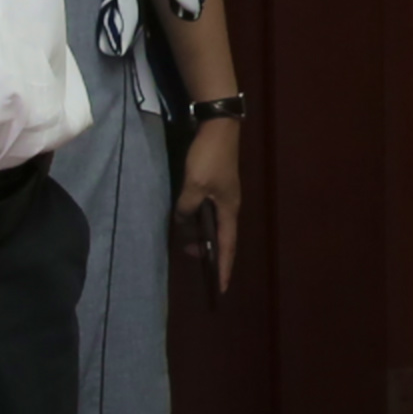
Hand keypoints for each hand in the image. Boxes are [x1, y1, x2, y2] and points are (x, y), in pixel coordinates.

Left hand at [174, 118, 242, 296]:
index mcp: (229, 209)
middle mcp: (229, 204)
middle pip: (222, 235)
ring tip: (186, 240)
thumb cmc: (209, 158)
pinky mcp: (216, 181)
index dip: (224, 267)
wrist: (218, 126)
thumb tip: (183, 220)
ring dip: (202, 232)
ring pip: (213, 221)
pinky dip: (199, 217)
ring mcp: (223, 192)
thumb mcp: (194, 186)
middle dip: (210, 250)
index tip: (221, 288)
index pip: (227, 245)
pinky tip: (186, 216)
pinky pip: (208, 208)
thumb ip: (187, 208)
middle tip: (191, 256)